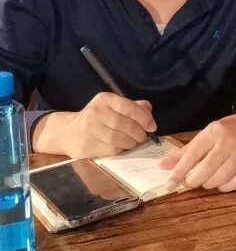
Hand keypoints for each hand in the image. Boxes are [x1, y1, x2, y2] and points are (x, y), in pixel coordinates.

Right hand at [34, 93, 156, 158]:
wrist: (68, 132)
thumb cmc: (98, 117)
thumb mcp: (113, 106)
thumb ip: (133, 106)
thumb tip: (148, 109)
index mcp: (105, 100)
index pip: (129, 107)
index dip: (144, 118)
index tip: (152, 126)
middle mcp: (96, 113)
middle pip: (126, 125)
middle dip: (139, 133)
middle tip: (143, 136)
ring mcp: (89, 131)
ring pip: (119, 140)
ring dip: (131, 143)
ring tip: (133, 141)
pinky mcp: (87, 146)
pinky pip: (111, 150)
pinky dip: (121, 149)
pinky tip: (121, 146)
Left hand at [159, 103, 235, 192]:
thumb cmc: (231, 129)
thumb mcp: (208, 133)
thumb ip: (187, 151)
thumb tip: (162, 166)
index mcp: (215, 132)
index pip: (192, 155)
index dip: (178, 172)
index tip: (168, 184)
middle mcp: (229, 143)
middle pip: (204, 171)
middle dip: (193, 181)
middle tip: (191, 181)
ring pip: (218, 180)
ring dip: (208, 184)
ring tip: (209, 177)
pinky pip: (233, 185)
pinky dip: (224, 187)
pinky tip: (223, 179)